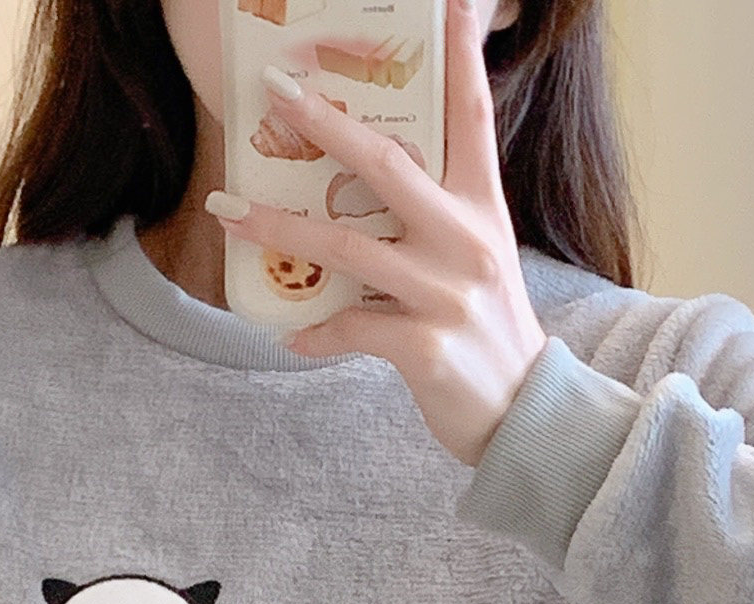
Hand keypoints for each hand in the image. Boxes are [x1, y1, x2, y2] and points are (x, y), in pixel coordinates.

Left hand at [207, 0, 547, 465]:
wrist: (523, 413)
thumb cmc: (487, 332)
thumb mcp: (476, 259)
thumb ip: (433, 218)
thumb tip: (363, 187)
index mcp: (482, 207)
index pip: (470, 115)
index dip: (457, 56)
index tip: (445, 2)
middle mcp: (467, 240)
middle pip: (384, 165)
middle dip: (322, 124)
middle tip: (274, 92)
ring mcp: (445, 294)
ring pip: (346, 248)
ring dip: (279, 230)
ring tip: (230, 213)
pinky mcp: (425, 347)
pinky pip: (350, 328)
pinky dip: (314, 331)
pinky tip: (291, 333)